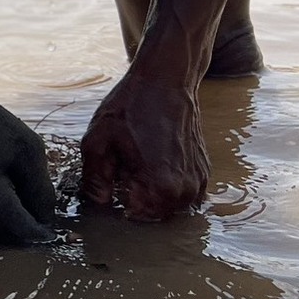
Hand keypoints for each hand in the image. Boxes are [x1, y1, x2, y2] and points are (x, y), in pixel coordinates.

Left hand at [79, 62, 209, 219]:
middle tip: (120, 173)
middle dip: (134, 201)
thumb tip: (99, 204)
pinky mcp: (203, 172)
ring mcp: (199, 182)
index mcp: (162, 185)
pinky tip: (150, 164)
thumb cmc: (130, 107)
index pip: (135, 219)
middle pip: (152, 216)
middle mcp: (187, 189)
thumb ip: (95, 178)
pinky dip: (164, 186)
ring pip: (168, 207)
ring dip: (150, 195)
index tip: (109, 187)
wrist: (167, 79)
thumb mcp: (98, 140)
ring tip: (134, 166)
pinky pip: (181, 195)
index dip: (115, 205)